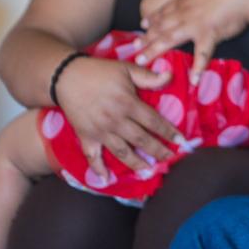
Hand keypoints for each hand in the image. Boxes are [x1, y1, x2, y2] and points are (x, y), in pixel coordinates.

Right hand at [54, 55, 177, 175]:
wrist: (66, 77)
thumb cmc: (99, 71)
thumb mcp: (126, 68)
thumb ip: (148, 76)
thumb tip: (170, 76)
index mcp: (127, 103)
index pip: (153, 121)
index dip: (168, 132)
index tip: (181, 142)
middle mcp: (116, 120)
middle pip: (141, 140)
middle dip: (158, 151)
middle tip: (170, 159)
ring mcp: (100, 131)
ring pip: (121, 152)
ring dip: (136, 163)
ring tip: (149, 171)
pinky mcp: (86, 136)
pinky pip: (92, 156)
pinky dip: (99, 169)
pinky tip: (107, 179)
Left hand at [138, 0, 248, 81]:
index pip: (164, 10)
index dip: (152, 18)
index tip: (142, 26)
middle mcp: (186, 12)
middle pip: (161, 26)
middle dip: (147, 38)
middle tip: (134, 48)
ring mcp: (196, 24)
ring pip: (170, 38)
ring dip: (155, 50)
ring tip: (143, 61)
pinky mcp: (210, 34)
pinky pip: (202, 53)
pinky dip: (198, 67)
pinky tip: (193, 80)